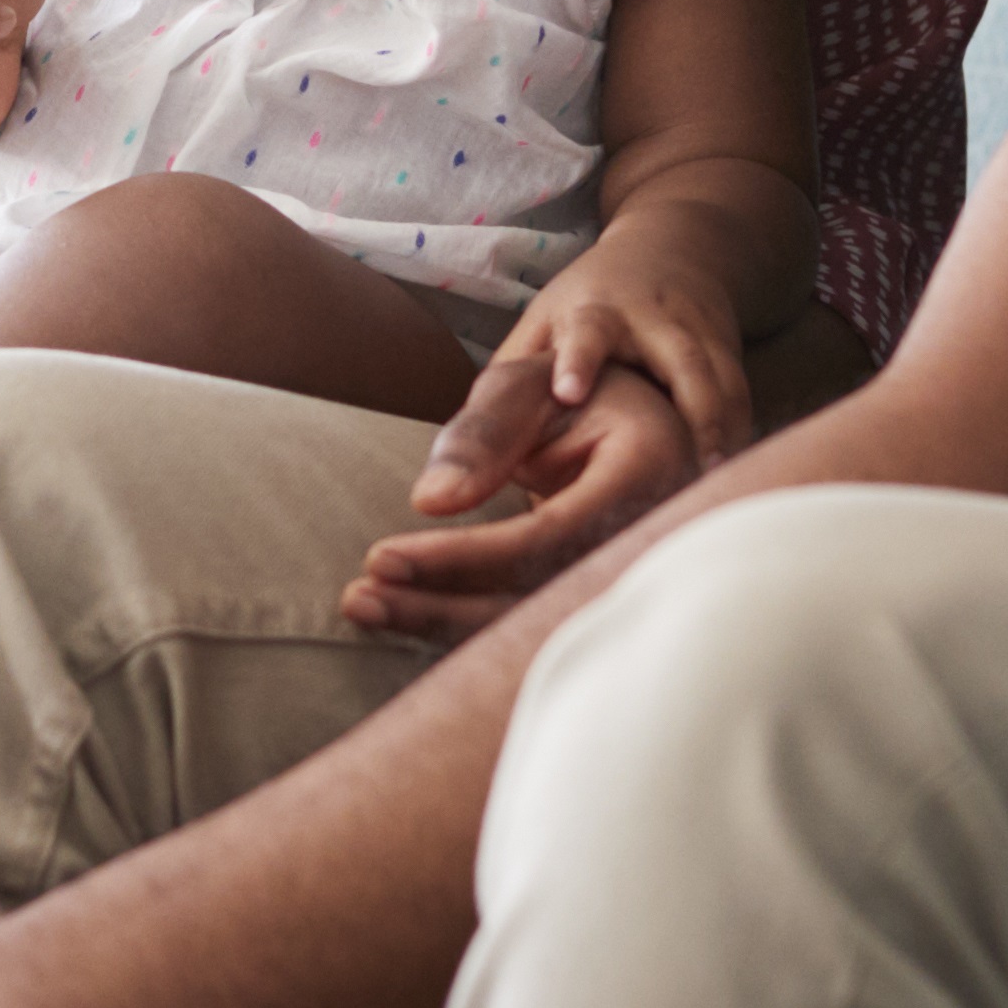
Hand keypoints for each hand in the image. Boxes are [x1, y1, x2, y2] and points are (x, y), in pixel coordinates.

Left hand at [346, 363, 701, 646]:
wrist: (623, 416)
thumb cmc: (570, 386)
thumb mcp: (526, 385)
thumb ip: (482, 436)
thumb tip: (429, 502)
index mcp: (647, 472)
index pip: (548, 538)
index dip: (463, 555)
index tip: (380, 556)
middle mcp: (651, 538)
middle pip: (539, 599)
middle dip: (441, 606)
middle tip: (356, 597)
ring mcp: (631, 573)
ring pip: (532, 623)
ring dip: (440, 622)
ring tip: (362, 605)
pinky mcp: (598, 593)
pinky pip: (530, 621)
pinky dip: (461, 619)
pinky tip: (400, 609)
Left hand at [465, 250, 759, 480]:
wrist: (675, 245)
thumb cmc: (587, 304)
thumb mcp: (542, 326)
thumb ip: (509, 389)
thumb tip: (452, 471)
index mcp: (597, 310)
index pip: (586, 332)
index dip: (577, 359)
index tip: (568, 392)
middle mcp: (657, 319)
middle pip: (684, 362)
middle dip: (692, 412)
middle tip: (690, 465)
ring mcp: (703, 334)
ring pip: (724, 384)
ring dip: (723, 435)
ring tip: (716, 487)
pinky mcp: (733, 352)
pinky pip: (744, 400)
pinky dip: (741, 439)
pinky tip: (734, 484)